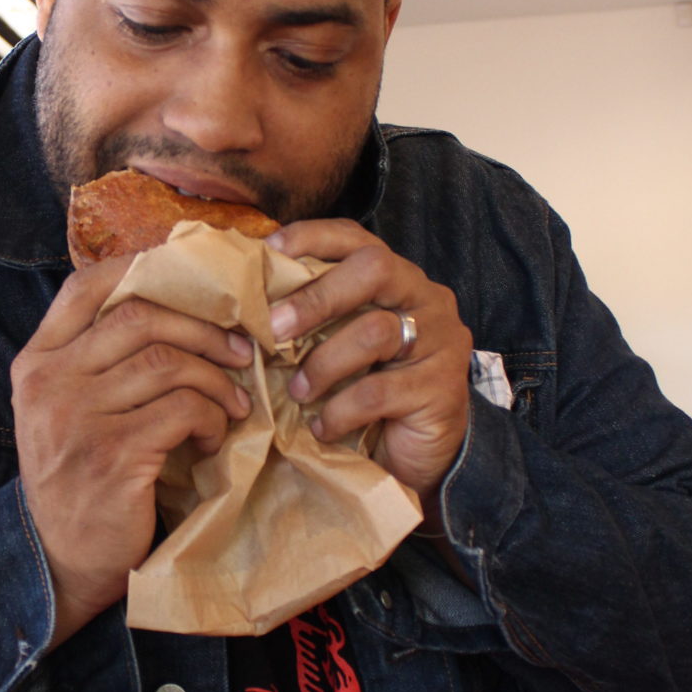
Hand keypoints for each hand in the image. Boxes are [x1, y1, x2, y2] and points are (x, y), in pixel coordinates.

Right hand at [12, 262, 253, 642]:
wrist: (61, 562)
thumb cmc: (79, 479)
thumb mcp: (68, 411)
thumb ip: (98, 361)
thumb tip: (178, 308)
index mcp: (36, 362)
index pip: (85, 287)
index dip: (143, 268)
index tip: (193, 280)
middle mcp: (48, 382)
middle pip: (139, 316)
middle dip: (203, 329)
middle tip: (241, 351)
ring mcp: (76, 418)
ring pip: (168, 362)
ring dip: (215, 380)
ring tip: (233, 404)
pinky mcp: (112, 455)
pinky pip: (182, 409)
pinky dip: (211, 418)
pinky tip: (213, 437)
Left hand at [266, 220, 471, 514]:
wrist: (420, 454)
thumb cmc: (372, 392)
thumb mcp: (341, 346)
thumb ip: (316, 319)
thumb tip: (251, 304)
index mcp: (398, 278)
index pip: (357, 237)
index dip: (312, 237)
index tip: (269, 253)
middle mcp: (426, 298)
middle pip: (374, 269)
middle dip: (316, 297)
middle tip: (273, 330)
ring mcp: (440, 340)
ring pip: (373, 332)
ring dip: (323, 364)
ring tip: (298, 392)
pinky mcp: (441, 388)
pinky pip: (377, 392)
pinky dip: (339, 410)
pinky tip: (323, 427)